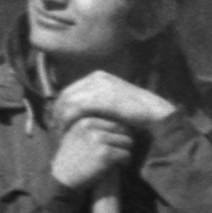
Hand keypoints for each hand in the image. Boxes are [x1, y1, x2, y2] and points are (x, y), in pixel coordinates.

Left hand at [47, 71, 176, 136]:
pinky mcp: (101, 96)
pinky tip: (66, 132)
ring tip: (59, 135)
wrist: (156, 117)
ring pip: (68, 101)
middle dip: (57, 113)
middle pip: (66, 94)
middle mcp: (98, 77)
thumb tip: (81, 113)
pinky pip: (75, 108)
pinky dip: (67, 121)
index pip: (71, 90)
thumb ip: (99, 106)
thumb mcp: (114, 108)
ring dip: (60, 118)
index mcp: (100, 77)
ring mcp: (99, 85)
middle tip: (55, 131)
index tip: (58, 124)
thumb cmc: (138, 116)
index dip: (61, 107)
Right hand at [49, 115, 139, 191]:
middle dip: (124, 142)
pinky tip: (118, 167)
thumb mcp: (75, 136)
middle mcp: (92, 126)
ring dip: (125, 152)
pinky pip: (126, 154)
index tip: (115, 146)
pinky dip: (125, 162)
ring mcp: (99, 139)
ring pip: (127, 142)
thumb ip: (91, 127)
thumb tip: (116, 121)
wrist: (62, 181)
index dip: (119, 134)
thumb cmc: (72, 161)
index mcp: (86, 120)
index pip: (114, 121)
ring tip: (118, 161)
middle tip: (120, 153)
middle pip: (124, 129)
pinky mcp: (105, 154)